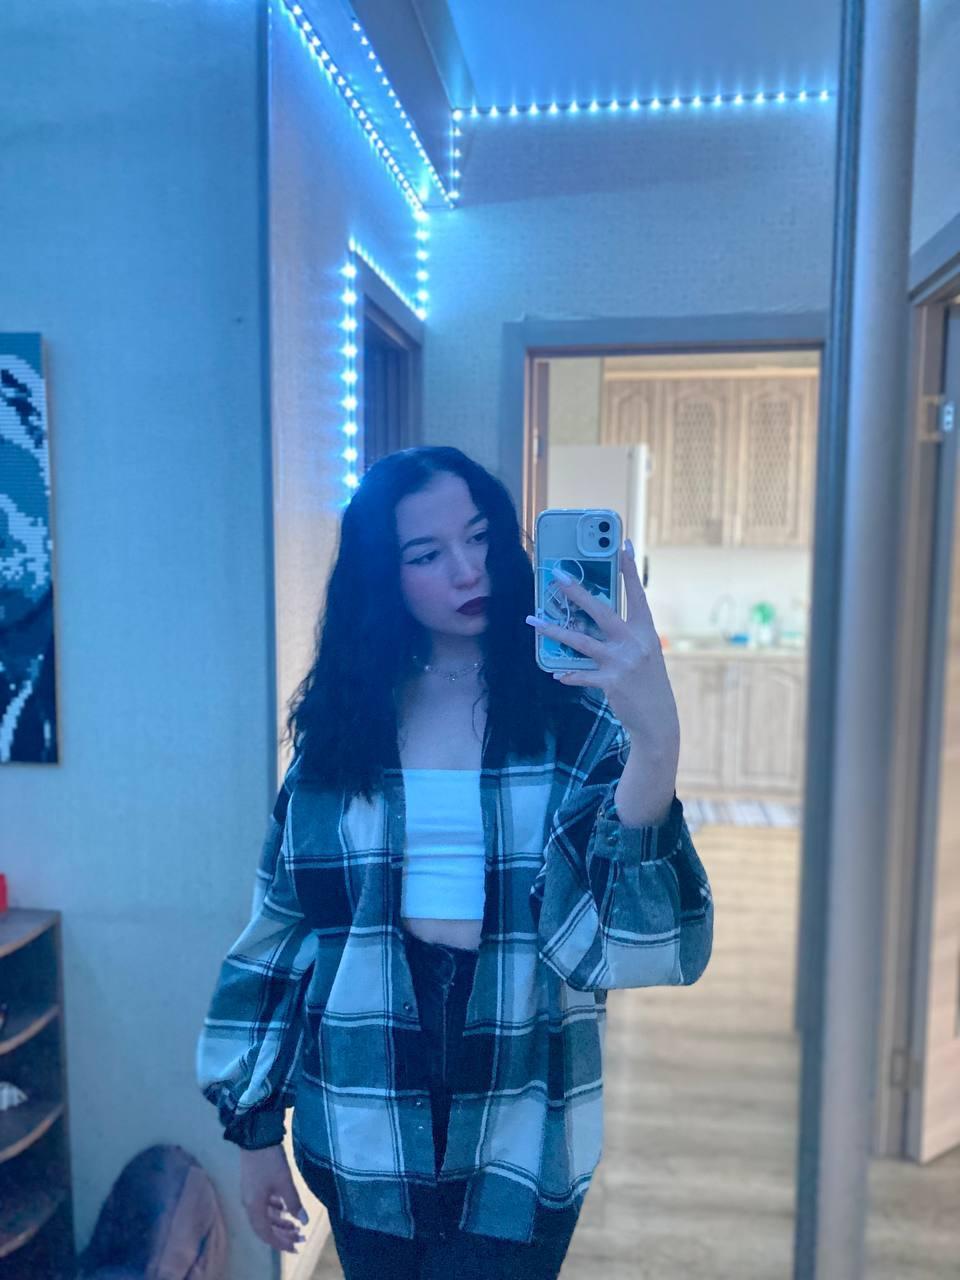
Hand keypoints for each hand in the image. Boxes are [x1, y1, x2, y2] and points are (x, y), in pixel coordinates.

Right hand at [239, 1144, 307, 1253]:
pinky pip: (263, 1205)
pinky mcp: (253, 1185)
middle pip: (265, 1227)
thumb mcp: (284, 1182)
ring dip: (280, 1222)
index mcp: (254, 1207)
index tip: (295, 1247)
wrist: (256, 1136)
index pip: (265, 1233)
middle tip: (300, 1237)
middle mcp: (249, 1204)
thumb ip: (294, 1203)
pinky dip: (275, 1210)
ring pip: (265, 1215)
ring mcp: (250, 1194)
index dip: (280, 1243)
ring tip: (296, 1225)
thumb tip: (304, 1222)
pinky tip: (285, 1207)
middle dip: (282, 1234)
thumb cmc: (270, 1161)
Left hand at [526, 540, 680, 763]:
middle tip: (556, 576)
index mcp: (646, 631)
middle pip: (601, 611)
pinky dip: (568, 674)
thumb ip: (625, 635)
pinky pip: (582, 674)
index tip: (622, 545)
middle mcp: (635, 642)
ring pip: (581, 641)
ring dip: (555, 631)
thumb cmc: (648, 683)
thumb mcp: (644, 653)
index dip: (630, 570)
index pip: (637, 594)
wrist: (658, 719)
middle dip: (577, 592)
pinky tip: (555, 673)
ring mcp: (622, 662)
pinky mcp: (611, 682)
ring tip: (534, 621)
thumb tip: (593, 620)